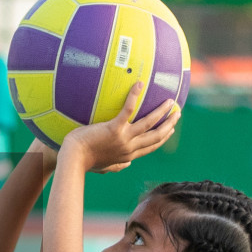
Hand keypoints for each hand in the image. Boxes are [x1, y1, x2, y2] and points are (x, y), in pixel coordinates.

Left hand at [60, 84, 180, 173]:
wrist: (73, 159)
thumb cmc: (85, 162)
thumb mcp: (105, 167)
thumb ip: (117, 166)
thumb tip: (127, 164)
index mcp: (128, 155)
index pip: (150, 146)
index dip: (163, 137)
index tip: (170, 130)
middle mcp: (130, 148)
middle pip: (156, 136)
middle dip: (169, 125)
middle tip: (177, 114)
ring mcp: (124, 138)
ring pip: (149, 123)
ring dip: (162, 112)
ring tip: (170, 101)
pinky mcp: (114, 129)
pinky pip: (128, 109)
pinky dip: (135, 96)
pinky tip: (140, 84)